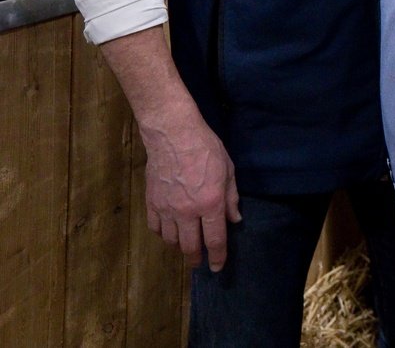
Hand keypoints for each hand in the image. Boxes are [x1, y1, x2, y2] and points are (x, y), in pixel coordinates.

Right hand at [138, 114, 240, 270]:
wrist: (173, 134)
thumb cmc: (206, 148)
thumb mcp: (228, 170)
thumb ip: (231, 198)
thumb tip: (235, 220)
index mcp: (211, 204)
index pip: (215, 240)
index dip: (218, 257)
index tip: (218, 268)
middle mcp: (188, 212)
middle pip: (190, 246)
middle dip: (197, 259)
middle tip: (200, 264)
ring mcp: (167, 209)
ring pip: (171, 240)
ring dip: (180, 247)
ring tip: (186, 247)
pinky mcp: (151, 203)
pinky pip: (155, 228)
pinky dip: (163, 234)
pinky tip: (170, 232)